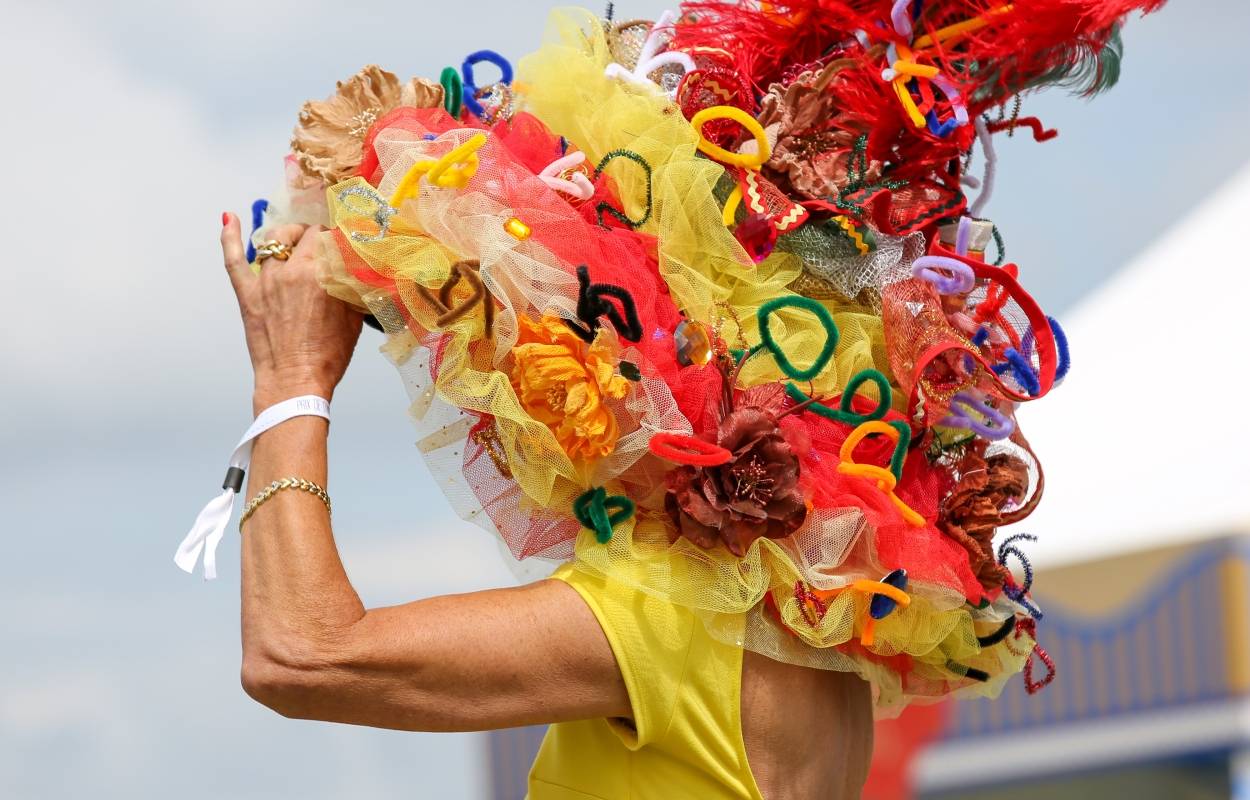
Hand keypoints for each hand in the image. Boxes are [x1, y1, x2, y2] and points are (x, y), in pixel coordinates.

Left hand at [220, 214, 362, 412]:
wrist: (295, 383)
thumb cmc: (328, 357)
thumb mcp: (353, 319)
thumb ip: (353, 288)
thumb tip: (357, 270)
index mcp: (323, 274)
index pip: (333, 238)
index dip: (341, 239)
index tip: (345, 244)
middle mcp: (293, 270)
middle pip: (307, 234)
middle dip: (318, 236)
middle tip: (324, 246)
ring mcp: (266, 280)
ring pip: (275, 239)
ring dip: (288, 235)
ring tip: (295, 240)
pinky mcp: (247, 293)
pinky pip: (234, 259)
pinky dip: (229, 236)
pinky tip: (228, 219)